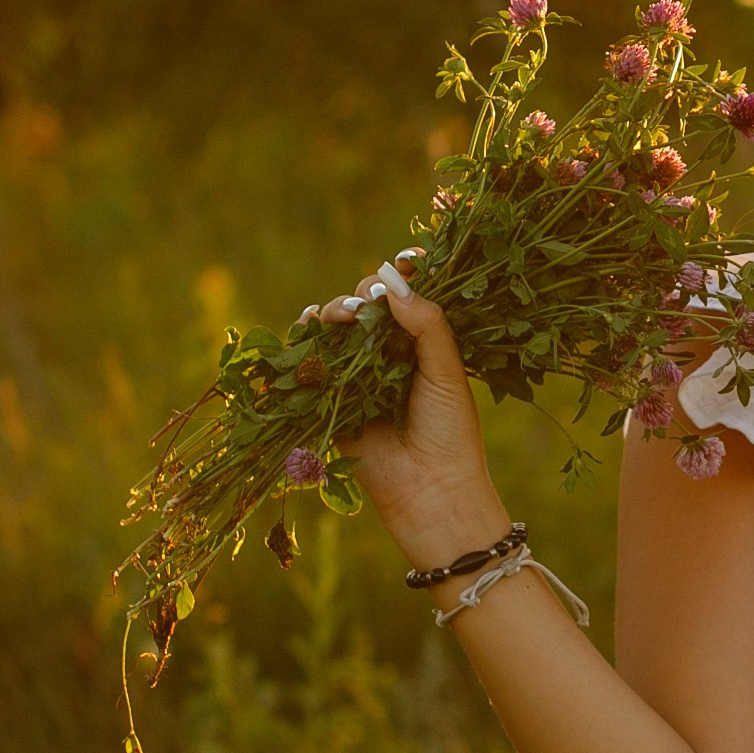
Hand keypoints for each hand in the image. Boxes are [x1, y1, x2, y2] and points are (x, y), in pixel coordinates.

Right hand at [309, 259, 508, 566]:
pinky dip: (304, 340)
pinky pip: (310, 364)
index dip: (401, 277)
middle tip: (367, 302)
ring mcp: (357, 377)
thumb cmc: (449, 431)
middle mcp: (387, 357)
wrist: (430, 491)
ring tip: (343, 316)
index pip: (405, 299)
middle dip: (363, 296)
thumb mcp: (445, 370)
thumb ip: (424, 323)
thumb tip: (391, 278)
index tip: (404, 261)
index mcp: (421, 346)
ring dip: (333, 313)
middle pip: (365, 309)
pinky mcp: (331, 399)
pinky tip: (307, 325)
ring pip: (336, 331)